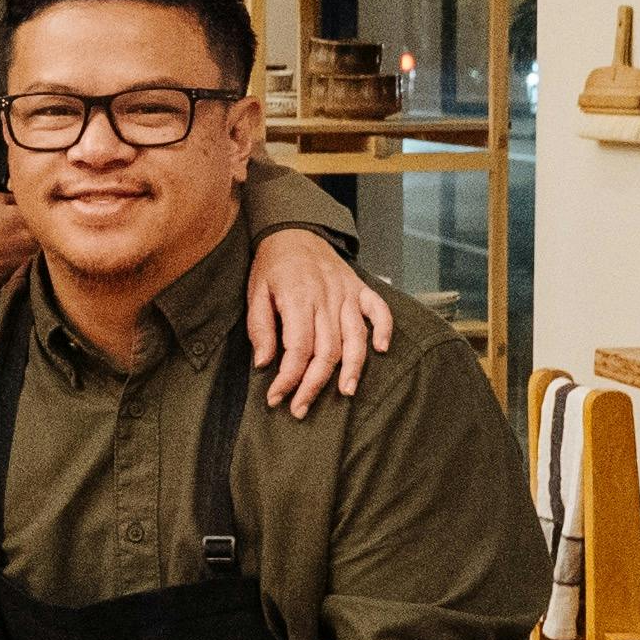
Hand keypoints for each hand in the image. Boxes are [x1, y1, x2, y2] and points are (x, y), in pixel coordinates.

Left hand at [247, 225, 394, 417]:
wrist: (294, 231)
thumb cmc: (272, 266)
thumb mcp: (255, 293)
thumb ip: (260, 328)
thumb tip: (264, 363)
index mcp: (297, 299)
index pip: (297, 348)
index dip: (288, 377)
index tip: (276, 397)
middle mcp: (326, 298)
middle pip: (326, 350)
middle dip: (314, 384)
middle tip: (301, 409)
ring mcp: (346, 293)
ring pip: (354, 337)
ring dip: (352, 368)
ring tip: (344, 393)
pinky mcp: (360, 289)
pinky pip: (379, 309)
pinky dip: (384, 329)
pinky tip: (380, 350)